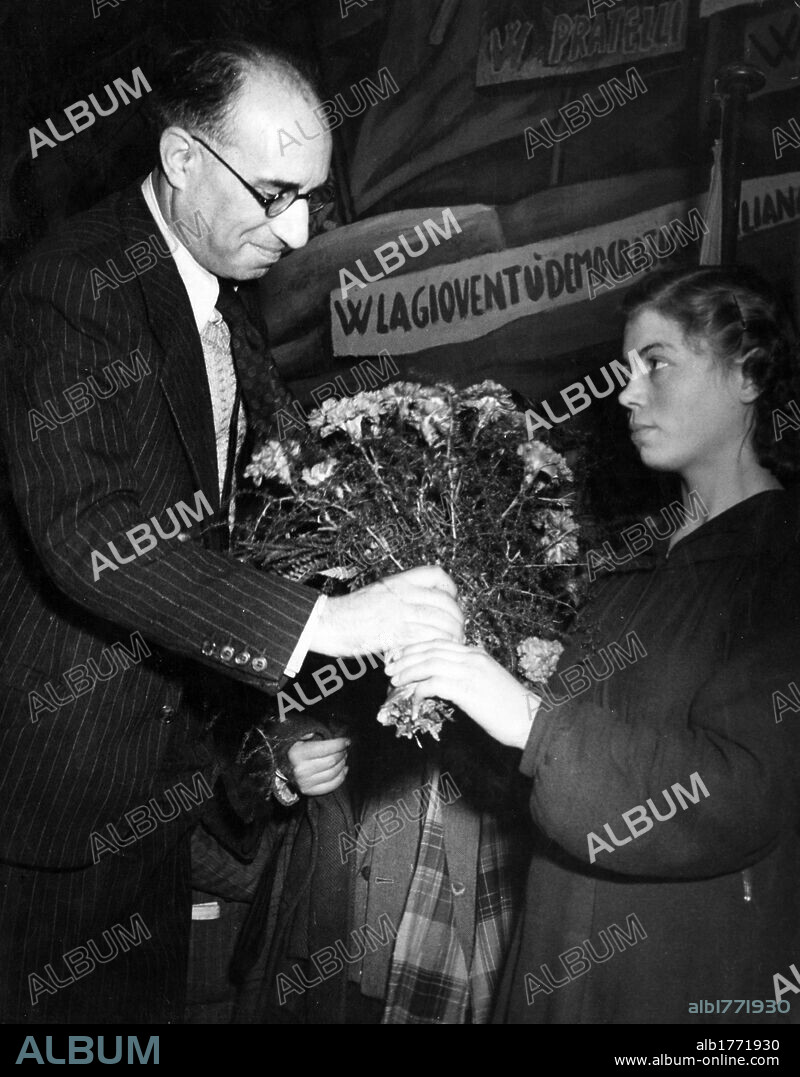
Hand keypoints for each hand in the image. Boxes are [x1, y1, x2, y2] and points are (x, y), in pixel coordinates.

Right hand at [287, 735, 349, 795]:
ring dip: (342, 764)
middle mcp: (301, 770)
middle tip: (344, 749)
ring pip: (333, 773)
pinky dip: (341, 777)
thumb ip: (306, 734)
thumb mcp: (297, 739)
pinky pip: (331, 786)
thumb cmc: (295, 752)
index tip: (347, 741)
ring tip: (343, 757)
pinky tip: (344, 769)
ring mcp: (305, 783)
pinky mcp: (309, 792)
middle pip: (331, 761)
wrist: (283, 770)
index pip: (325, 748)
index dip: (339, 744)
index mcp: (297, 754)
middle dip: (342, 753)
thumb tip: (312, 734)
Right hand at [309, 565, 463, 656]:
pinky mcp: (393, 632)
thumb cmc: (349, 611)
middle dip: (456, 619)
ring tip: (450, 644)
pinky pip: (425, 637)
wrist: (327, 622)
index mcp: (399, 581)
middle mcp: (402, 593)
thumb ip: (400, 597)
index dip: (450, 589)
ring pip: (439, 621)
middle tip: (457, 631)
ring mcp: (399, 612)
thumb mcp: (378, 592)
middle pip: (444, 602)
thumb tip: (421, 607)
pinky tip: (433, 652)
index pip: (436, 575)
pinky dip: (434, 645)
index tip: (452, 602)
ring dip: (450, 635)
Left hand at [385, 641, 538, 749]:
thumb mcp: (488, 681)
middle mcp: (471, 657)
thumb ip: (468, 674)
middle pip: (430, 649)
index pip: (439, 642)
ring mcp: (469, 671)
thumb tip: (445, 679)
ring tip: (396, 681)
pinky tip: (415, 698)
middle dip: (407, 657)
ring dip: (408, 672)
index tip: (401, 656)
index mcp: (476, 653)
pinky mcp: (467, 689)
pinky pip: (434, 683)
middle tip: (390, 668)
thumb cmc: (510, 706)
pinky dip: (420, 689)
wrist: (531, 719)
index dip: (416, 648)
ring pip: (429, 663)